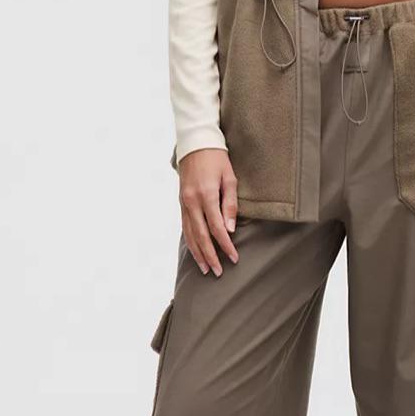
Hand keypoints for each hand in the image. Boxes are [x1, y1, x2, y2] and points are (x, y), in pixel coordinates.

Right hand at [178, 148, 239, 275]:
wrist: (195, 143)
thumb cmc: (217, 159)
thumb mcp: (229, 177)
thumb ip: (230, 204)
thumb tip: (230, 229)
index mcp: (206, 195)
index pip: (217, 227)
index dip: (225, 245)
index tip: (234, 257)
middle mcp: (192, 202)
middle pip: (201, 236)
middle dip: (210, 256)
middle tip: (219, 272)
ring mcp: (184, 203)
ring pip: (190, 234)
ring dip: (198, 253)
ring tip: (206, 269)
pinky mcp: (181, 203)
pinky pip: (185, 227)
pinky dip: (190, 242)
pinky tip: (196, 252)